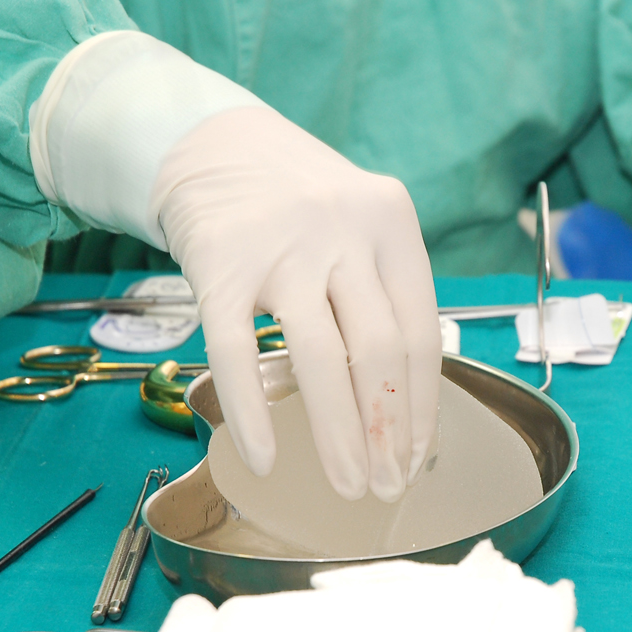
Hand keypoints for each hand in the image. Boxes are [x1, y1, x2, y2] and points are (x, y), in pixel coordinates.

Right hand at [154, 106, 440, 502]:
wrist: (210, 142)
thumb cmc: (298, 201)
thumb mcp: (358, 224)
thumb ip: (382, 293)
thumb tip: (402, 404)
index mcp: (391, 224)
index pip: (421, 333)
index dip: (422, 406)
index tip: (417, 458)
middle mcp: (343, 233)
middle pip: (380, 351)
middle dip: (388, 432)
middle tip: (388, 488)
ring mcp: (281, 249)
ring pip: (320, 358)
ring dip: (338, 435)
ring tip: (347, 486)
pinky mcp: (220, 267)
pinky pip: (239, 353)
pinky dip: (253, 412)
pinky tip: (264, 457)